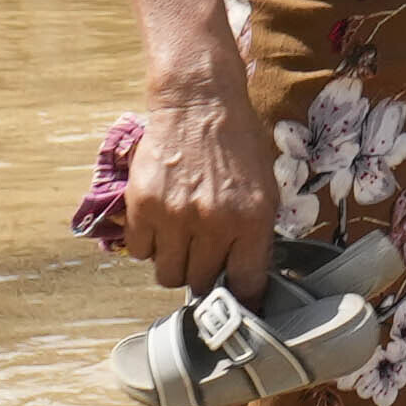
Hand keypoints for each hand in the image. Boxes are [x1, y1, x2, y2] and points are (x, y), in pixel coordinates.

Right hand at [96, 49, 272, 292]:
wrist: (199, 104)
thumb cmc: (236, 144)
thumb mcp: (265, 189)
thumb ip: (256, 234)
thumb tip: (247, 277)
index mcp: (252, 220)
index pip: (247, 284)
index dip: (242, 298)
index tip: (237, 301)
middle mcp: (213, 223)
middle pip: (202, 284)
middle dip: (205, 276)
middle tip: (204, 258)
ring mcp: (175, 216)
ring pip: (168, 275)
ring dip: (175, 265)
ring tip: (181, 242)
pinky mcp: (143, 206)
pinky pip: (141, 251)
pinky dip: (149, 245)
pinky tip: (161, 225)